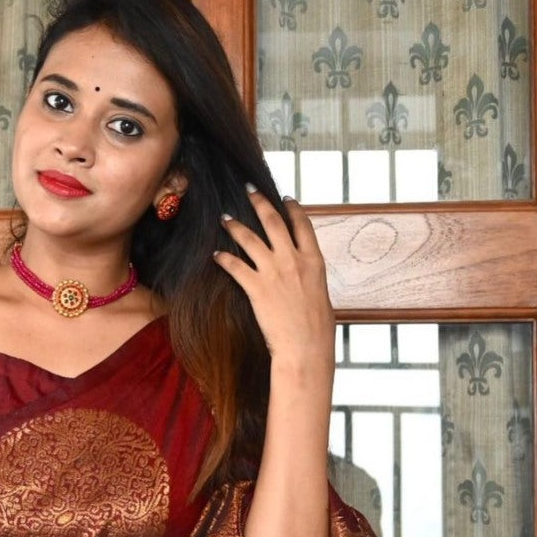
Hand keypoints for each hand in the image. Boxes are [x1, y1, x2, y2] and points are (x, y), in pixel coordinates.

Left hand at [213, 189, 334, 367]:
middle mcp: (293, 260)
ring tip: (224, 217)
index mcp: (314, 261)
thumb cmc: (317, 329)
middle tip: (249, 190)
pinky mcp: (256, 288)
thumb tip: (305, 275)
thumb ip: (310, 279)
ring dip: (235, 226)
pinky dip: (224, 259)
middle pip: (274, 222)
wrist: (305, 347)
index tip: (284, 198)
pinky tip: (216, 255)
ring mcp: (274, 272)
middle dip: (260, 202)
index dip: (293, 208)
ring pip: (250, 239)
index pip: (303, 225)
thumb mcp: (321, 296)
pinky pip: (235, 266)